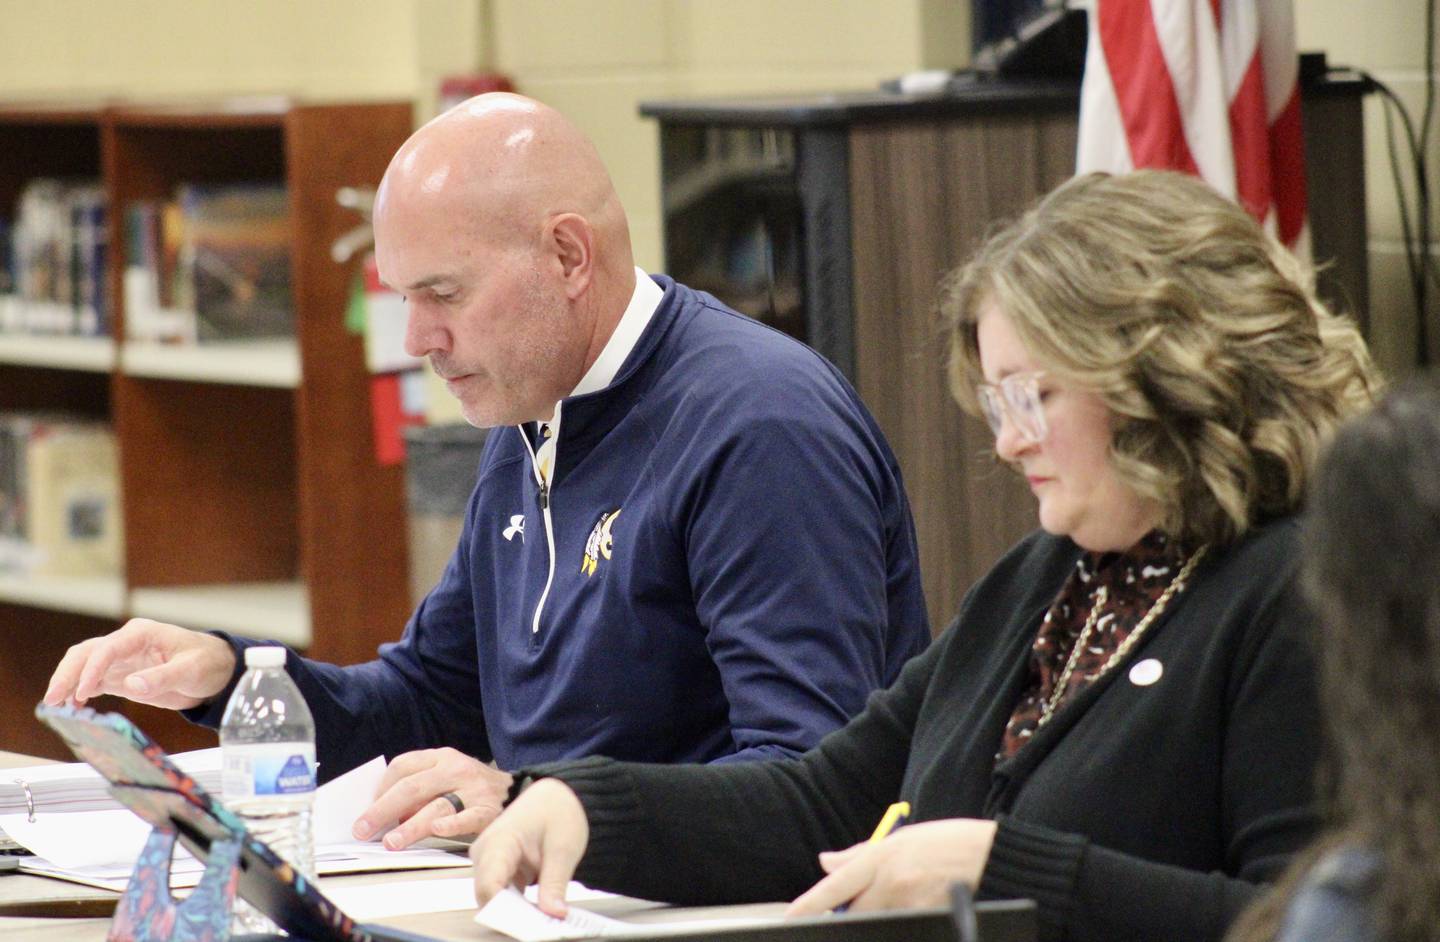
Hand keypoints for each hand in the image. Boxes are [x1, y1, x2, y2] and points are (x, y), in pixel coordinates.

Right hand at [44, 618, 236, 709]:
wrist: (217, 670)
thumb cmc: (208, 662)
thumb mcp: (191, 670)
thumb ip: (162, 677)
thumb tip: (131, 685)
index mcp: (142, 634)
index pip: (107, 648)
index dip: (92, 669)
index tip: (81, 691)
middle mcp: (126, 643)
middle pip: (86, 654)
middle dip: (67, 674)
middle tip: (53, 700)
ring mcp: (121, 660)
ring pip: (83, 666)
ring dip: (67, 683)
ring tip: (55, 707)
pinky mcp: (121, 676)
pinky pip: (93, 682)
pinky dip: (79, 692)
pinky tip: (72, 708)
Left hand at [353, 747, 512, 848]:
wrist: (520, 791)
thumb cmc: (473, 789)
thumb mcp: (447, 777)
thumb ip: (420, 790)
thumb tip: (386, 816)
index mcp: (441, 758)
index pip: (402, 766)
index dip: (380, 789)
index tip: (367, 811)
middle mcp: (455, 769)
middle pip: (412, 787)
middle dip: (383, 809)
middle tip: (364, 829)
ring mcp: (473, 789)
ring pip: (436, 806)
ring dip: (411, 825)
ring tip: (391, 842)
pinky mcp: (489, 810)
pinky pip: (468, 817)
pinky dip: (452, 825)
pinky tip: (437, 831)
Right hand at [471, 778, 587, 917]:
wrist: (556, 795)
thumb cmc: (557, 810)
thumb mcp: (564, 847)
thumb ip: (555, 882)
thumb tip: (553, 913)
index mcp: (499, 840)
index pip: (489, 886)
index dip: (504, 911)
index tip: (527, 924)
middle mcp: (485, 851)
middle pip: (487, 895)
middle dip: (511, 914)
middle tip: (540, 924)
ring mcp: (488, 860)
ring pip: (492, 898)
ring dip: (515, 911)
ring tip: (541, 916)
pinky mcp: (496, 868)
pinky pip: (500, 893)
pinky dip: (517, 904)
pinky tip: (537, 909)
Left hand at [785, 819, 997, 915]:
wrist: (996, 856)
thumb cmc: (950, 843)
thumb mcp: (903, 839)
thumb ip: (860, 854)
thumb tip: (826, 861)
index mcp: (881, 856)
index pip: (835, 886)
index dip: (809, 905)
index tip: (790, 917)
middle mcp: (891, 881)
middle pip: (854, 914)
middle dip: (851, 916)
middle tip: (864, 907)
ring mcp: (910, 903)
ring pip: (879, 924)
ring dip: (881, 918)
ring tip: (905, 897)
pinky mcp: (929, 917)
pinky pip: (906, 925)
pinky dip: (905, 921)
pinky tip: (920, 904)